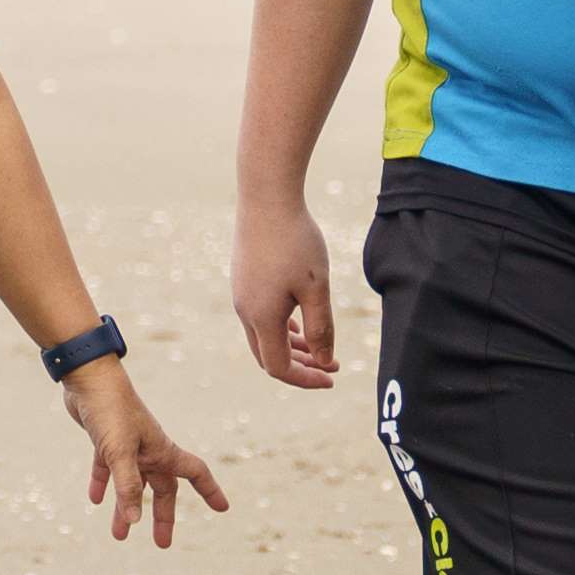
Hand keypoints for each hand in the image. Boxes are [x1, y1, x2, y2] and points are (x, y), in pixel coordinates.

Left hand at [69, 355, 230, 552]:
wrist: (87, 375)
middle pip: (162, 487)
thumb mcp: (120, 452)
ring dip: (127, 507)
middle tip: (161, 543)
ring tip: (119, 535)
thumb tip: (135, 521)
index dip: (210, 491)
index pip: (195, 473)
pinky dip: (103, 484)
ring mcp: (127, 444)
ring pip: (132, 483)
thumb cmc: (110, 410)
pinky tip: (96, 500)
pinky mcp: (105, 439)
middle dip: (162, 515)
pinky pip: (107, 468)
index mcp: (162, 450)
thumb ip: (128, 486)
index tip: (223, 509)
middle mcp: (149, 448)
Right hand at [231, 200, 336, 388]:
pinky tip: (300, 322)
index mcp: (261, 318)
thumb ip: (321, 328)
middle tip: (331, 365)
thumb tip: (323, 361)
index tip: (333, 376)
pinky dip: (282, 327)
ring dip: (292, 347)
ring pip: (264, 336)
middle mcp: (245, 310)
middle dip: (300, 366)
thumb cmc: (296, 241)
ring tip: (321, 346)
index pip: (279, 368)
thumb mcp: (317, 288)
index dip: (306, 378)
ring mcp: (241, 294)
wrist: (266, 196)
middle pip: (268, 356)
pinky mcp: (243, 278)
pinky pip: (260, 316)